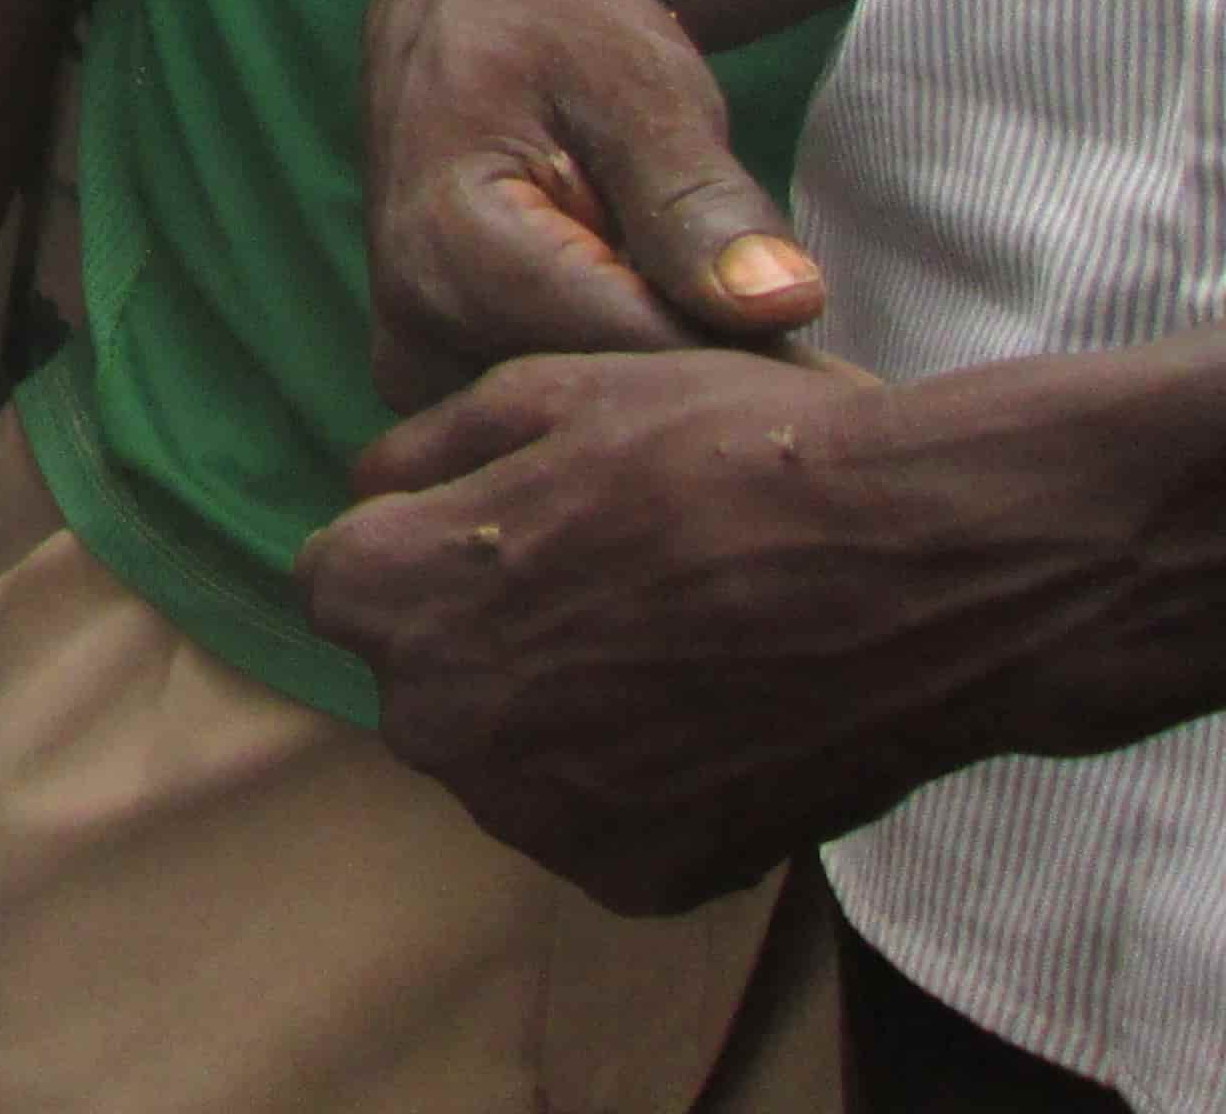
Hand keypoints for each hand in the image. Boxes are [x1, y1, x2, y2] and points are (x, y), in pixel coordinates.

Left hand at [304, 350, 985, 914]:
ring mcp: (536, 814)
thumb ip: (420, 451)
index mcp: (393, 599)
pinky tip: (717, 712)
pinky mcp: (635, 877)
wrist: (923, 567)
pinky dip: (643, 778)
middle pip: (424, 675)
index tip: (512, 527)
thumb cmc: (726, 454)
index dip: (425, 544)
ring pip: (509, 755)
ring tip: (675, 640)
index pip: (343, 583)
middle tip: (610, 580)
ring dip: (560, 710)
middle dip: (483, 630)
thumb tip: (368, 494)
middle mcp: (438, 726)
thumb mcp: (543, 390)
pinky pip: (600, 820)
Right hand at [361, 0, 823, 411]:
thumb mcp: (641, 89)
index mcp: (452, 249)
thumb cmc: (556, 30)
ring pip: (573, 418)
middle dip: (702, 374)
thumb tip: (785, 306)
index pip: (638, 354)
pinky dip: (612, 379)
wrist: (464, 3)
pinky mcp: (424, 370)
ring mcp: (410, 357)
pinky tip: (658, 324)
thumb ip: (701, 203)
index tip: (831, 355)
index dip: (751, 360)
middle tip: (784, 328)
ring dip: (657, 384)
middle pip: (599, 402)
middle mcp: (412, 322)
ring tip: (715, 314)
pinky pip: (540, 409)